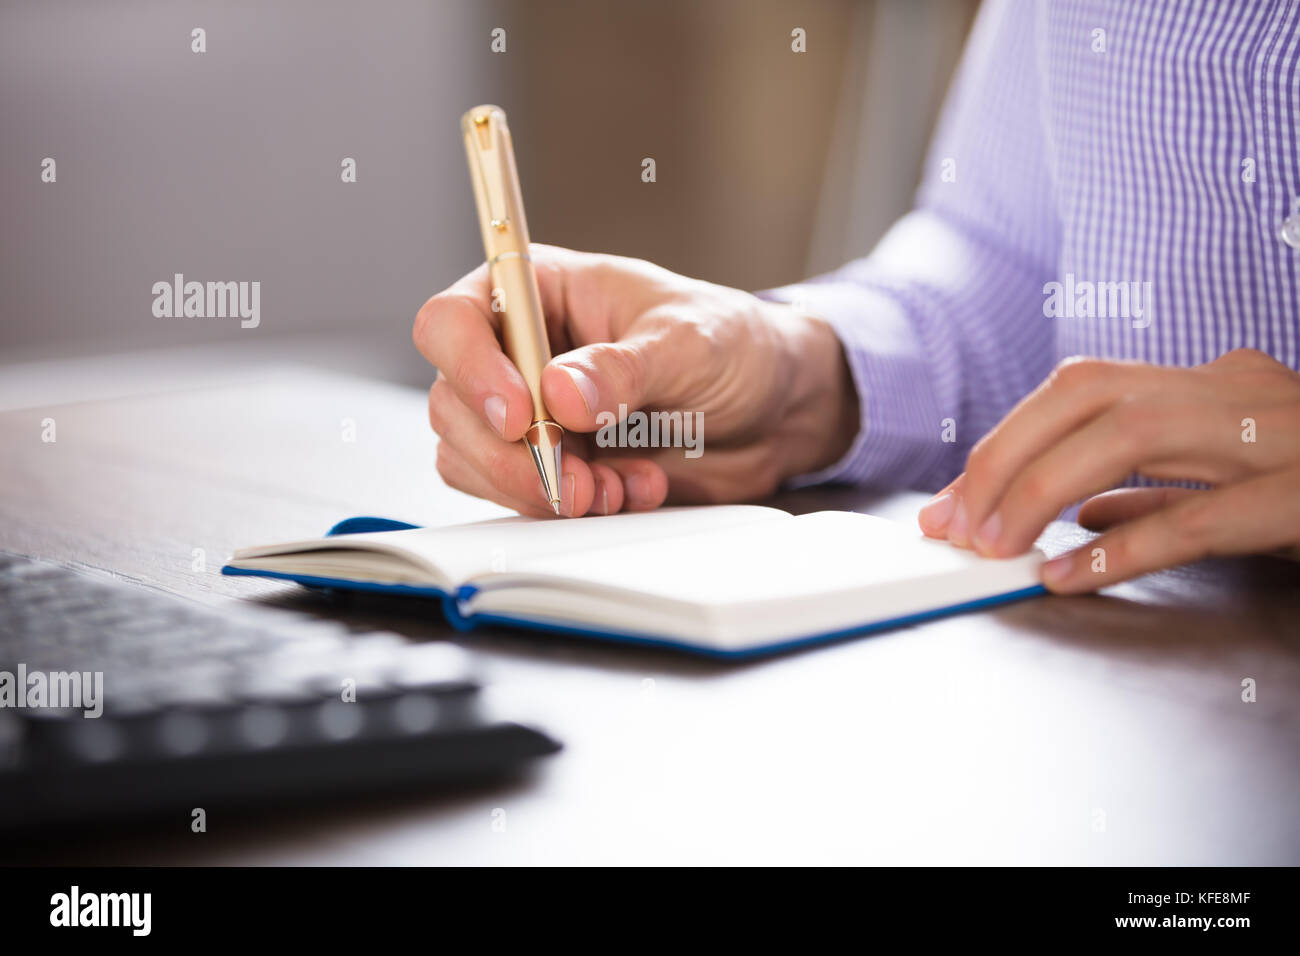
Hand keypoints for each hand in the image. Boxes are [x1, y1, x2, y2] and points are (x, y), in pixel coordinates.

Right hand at [413, 244, 857, 516]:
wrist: (774, 409)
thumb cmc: (732, 344)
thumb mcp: (690, 342)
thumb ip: (624, 368)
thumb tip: (559, 393)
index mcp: (539, 291)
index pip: (453, 320)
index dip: (471, 370)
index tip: (520, 418)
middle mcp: (521, 352)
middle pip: (454, 405)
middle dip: (511, 456)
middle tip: (575, 479)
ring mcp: (531, 413)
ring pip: (474, 460)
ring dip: (540, 489)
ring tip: (615, 489)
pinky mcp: (551, 464)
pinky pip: (520, 497)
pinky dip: (569, 507)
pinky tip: (630, 492)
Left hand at [917, 349, 1299, 591]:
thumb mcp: (1233, 471)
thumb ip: (1154, 484)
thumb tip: (1072, 511)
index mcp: (1211, 383)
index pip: (1078, 388)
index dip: (1005, 438)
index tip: (954, 495)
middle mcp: (1237, 393)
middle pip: (1088, 399)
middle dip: (1004, 458)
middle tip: (952, 523)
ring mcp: (1280, 438)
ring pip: (1132, 437)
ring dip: (1042, 489)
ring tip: (992, 544)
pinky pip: (1206, 517)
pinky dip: (1128, 544)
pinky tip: (1069, 572)